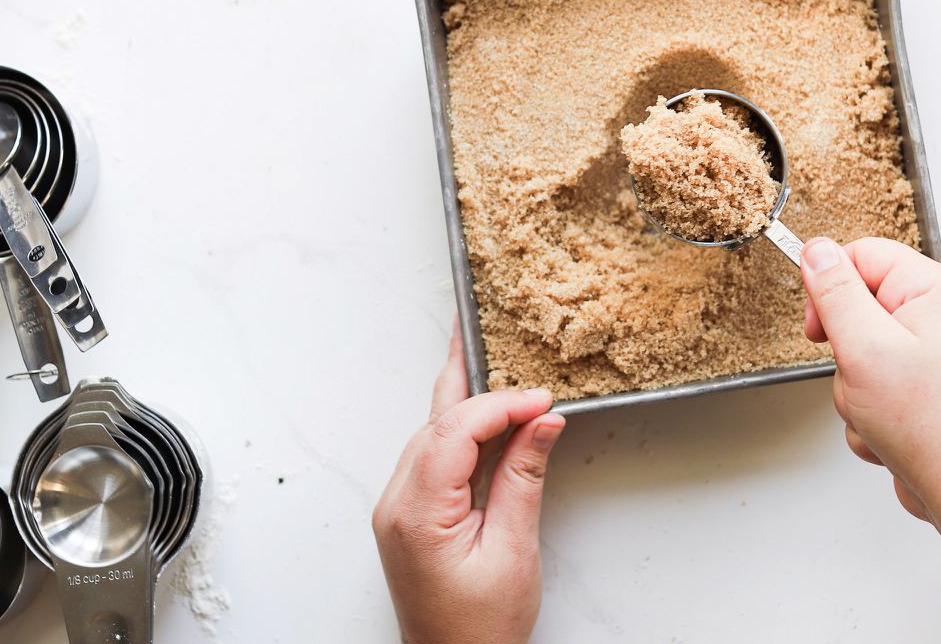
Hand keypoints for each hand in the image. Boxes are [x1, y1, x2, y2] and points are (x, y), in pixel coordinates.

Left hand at [372, 328, 565, 643]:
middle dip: (470, 377)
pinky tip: (485, 412)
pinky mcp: (411, 513)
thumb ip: (524, 478)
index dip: (501, 404)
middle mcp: (398, 502)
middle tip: (481, 327)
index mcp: (417, 512)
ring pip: (432, 432)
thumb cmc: (479, 627)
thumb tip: (542, 422)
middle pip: (436, 421)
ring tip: (490, 359)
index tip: (542, 398)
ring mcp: (399, 507)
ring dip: (466, 400)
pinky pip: (433, 454)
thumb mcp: (513, 550)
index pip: (456, 431)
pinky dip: (461, 427)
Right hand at [801, 237, 940, 527]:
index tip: (817, 326)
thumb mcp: (865, 348)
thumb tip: (816, 251)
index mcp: (935, 290)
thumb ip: (835, 293)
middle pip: (858, 308)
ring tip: (879, 411)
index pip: (862, 255)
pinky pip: (876, 386)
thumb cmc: (933, 425)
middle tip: (859, 375)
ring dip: (856, 389)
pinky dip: (871, 413)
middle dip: (845, 353)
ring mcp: (935, 354)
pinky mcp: (927, 387)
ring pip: (862, 354)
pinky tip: (890, 432)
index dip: (829, 287)